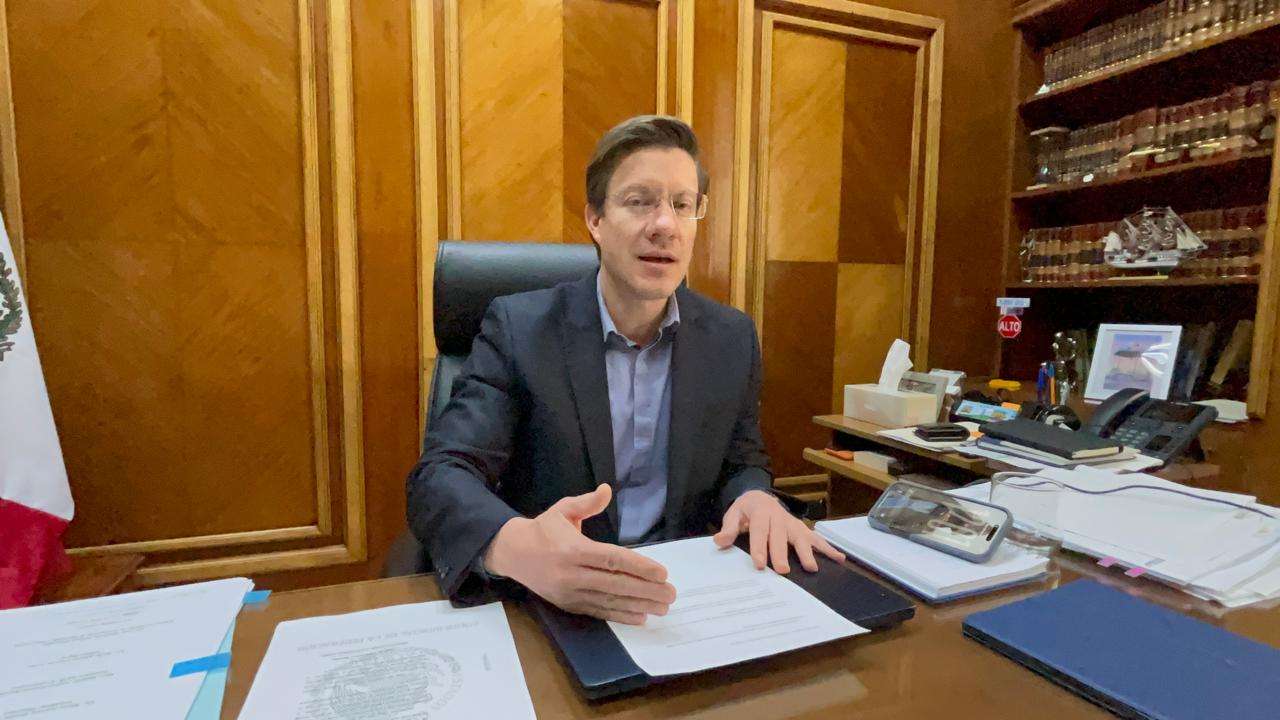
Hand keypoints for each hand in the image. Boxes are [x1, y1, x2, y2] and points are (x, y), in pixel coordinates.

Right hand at [483, 484, 675, 624]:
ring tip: (663, 607)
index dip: (639, 567)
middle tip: (671, 593)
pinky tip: (641, 616)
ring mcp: (570, 592)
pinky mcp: (568, 605)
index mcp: (573, 549)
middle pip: (615, 584)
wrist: (513, 553)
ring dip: (639, 605)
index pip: (612, 559)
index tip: (662, 572)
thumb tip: (607, 489)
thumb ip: (587, 503)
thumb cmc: (543, 529)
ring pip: (610, 601)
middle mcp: (572, 573)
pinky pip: (599, 612)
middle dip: (646, 590)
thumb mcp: (562, 509)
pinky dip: (621, 616)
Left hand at [712, 490, 844, 573]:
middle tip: (783, 571)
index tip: (760, 565)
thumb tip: (719, 541)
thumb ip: (728, 528)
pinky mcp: (802, 528)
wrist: (760, 495)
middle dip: (782, 553)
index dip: (759, 547)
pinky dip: (828, 548)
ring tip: (812, 568)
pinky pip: (816, 538)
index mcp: (760, 512)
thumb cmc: (746, 510)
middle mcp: (779, 517)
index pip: (759, 531)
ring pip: (801, 537)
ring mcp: (793, 523)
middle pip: (780, 536)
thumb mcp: (733, 514)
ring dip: (807, 552)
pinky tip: (840, 558)